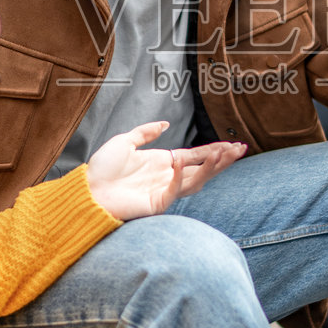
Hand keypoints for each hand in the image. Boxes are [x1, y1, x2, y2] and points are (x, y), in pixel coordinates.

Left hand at [85, 121, 245, 221]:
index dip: (215, 149)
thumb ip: (146, 132)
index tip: (233, 143)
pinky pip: (173, 190)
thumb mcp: (124, 141)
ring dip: (210, 168)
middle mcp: (168, 177)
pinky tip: (180, 163)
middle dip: (223, 159)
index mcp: (164, 163)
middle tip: (241, 149)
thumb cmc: (102, 169)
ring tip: (223, 154)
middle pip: (203, 169)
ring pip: (196, 181)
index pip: (196, 155)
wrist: (86, 190)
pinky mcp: (156, 203)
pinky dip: (179, 177)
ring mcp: (164, 191)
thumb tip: (165, 124)